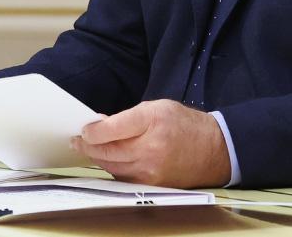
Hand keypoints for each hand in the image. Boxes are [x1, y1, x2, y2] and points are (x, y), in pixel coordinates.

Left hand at [71, 100, 230, 187]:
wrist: (213, 149)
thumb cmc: (183, 123)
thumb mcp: (157, 107)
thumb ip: (128, 116)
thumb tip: (100, 125)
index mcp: (152, 122)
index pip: (111, 129)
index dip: (92, 131)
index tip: (84, 130)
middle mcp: (150, 148)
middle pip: (107, 151)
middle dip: (88, 146)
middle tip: (77, 141)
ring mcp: (151, 170)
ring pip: (112, 166)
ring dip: (98, 158)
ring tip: (89, 149)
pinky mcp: (152, 184)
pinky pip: (123, 177)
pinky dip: (113, 168)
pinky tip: (108, 159)